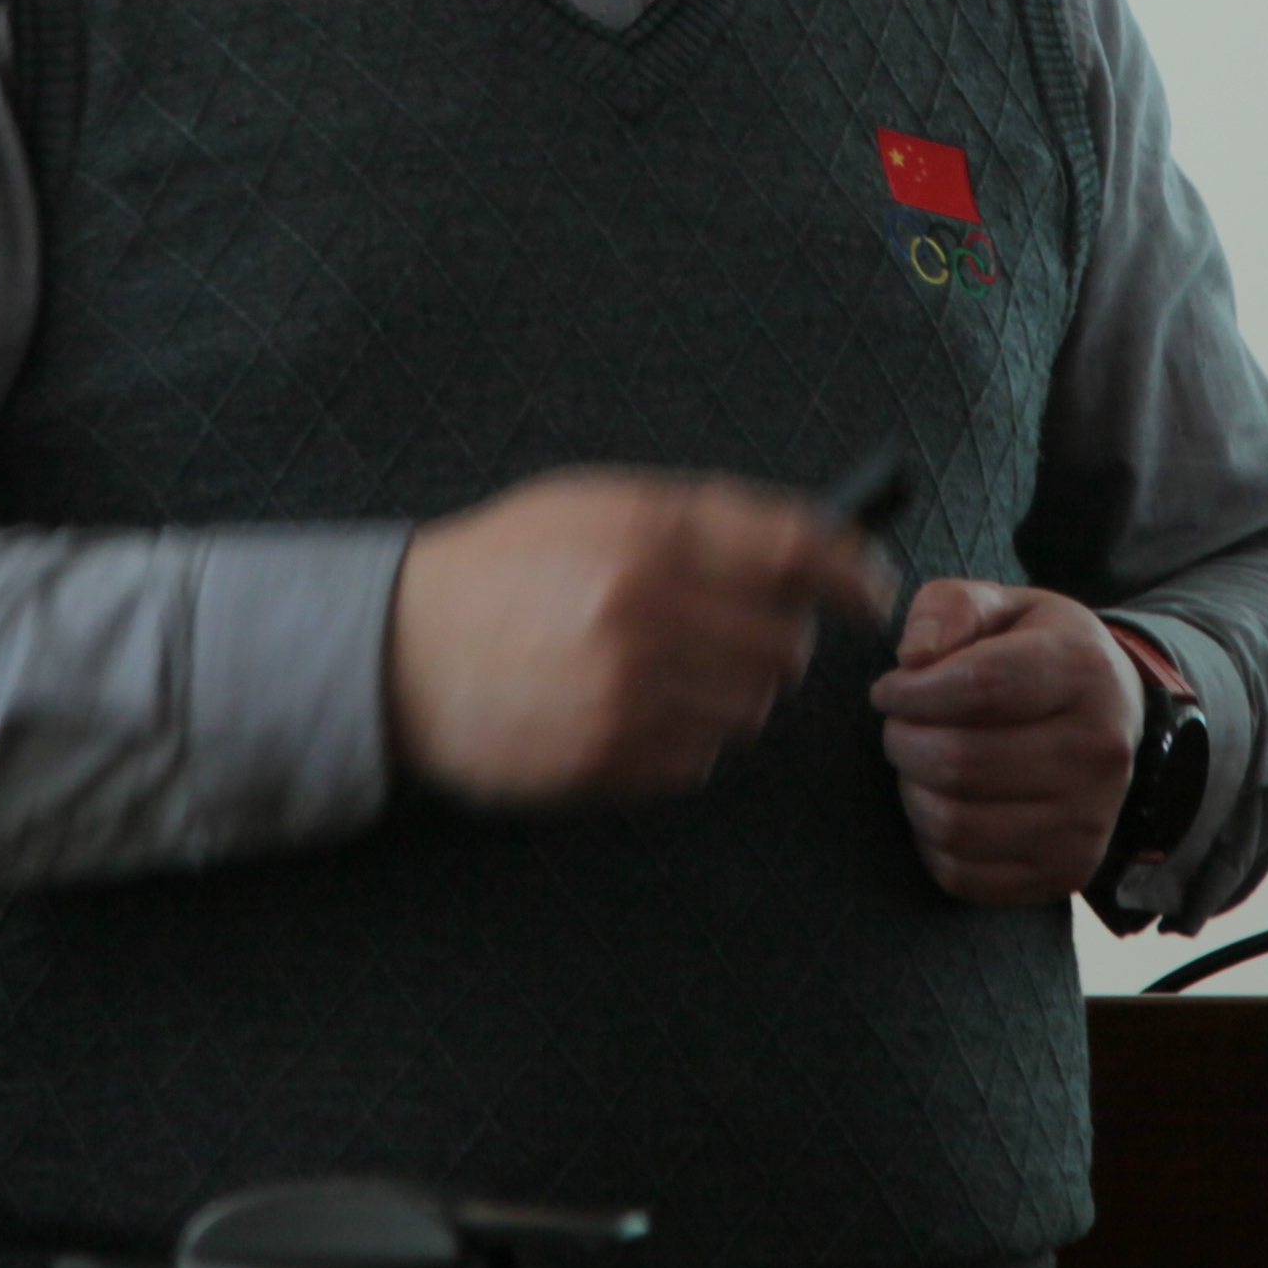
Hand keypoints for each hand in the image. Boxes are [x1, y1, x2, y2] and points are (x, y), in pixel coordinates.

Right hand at [386, 469, 897, 806]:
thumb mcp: (597, 506)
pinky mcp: (609, 758)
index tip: (870, 592)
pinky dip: (682, 742)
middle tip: (726, 633)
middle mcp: (646, 609)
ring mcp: (629, 691)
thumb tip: (815, 548)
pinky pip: (699, 761)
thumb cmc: (505, 567)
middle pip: (784, 644)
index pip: (795, 550)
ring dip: (727, 695)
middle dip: (772, 640)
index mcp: (648, 531)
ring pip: (749, 710)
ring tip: (661, 671)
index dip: (849, 572)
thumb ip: (702, 521)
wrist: (398, 650)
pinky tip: (627, 711)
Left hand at [866, 580, 1141, 904]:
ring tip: (918, 763)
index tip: (889, 689)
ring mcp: (1088, 821)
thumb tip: (913, 658)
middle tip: (899, 727)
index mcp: (1084, 671)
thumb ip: (950, 609)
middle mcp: (1099, 751)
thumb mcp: (1004, 606)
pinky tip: (943, 803)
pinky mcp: (1067, 871)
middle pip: (960, 761)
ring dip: (912, 792)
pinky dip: (931, 841)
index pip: (978, 687)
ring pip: (955, 823)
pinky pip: (963, 873)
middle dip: (903, 741)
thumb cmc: (1039, 655)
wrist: (1114, 722)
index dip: (912, 692)